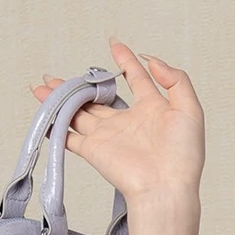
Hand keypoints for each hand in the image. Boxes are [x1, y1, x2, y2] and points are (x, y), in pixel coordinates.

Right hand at [28, 39, 204, 202]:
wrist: (166, 190)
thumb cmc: (184, 157)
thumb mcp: (191, 111)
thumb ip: (176, 81)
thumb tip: (152, 60)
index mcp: (152, 110)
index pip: (136, 79)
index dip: (126, 60)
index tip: (115, 44)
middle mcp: (128, 121)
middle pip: (98, 97)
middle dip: (79, 85)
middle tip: (58, 74)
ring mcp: (109, 135)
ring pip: (78, 111)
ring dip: (61, 98)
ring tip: (43, 85)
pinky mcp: (94, 150)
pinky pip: (69, 136)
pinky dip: (55, 126)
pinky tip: (44, 116)